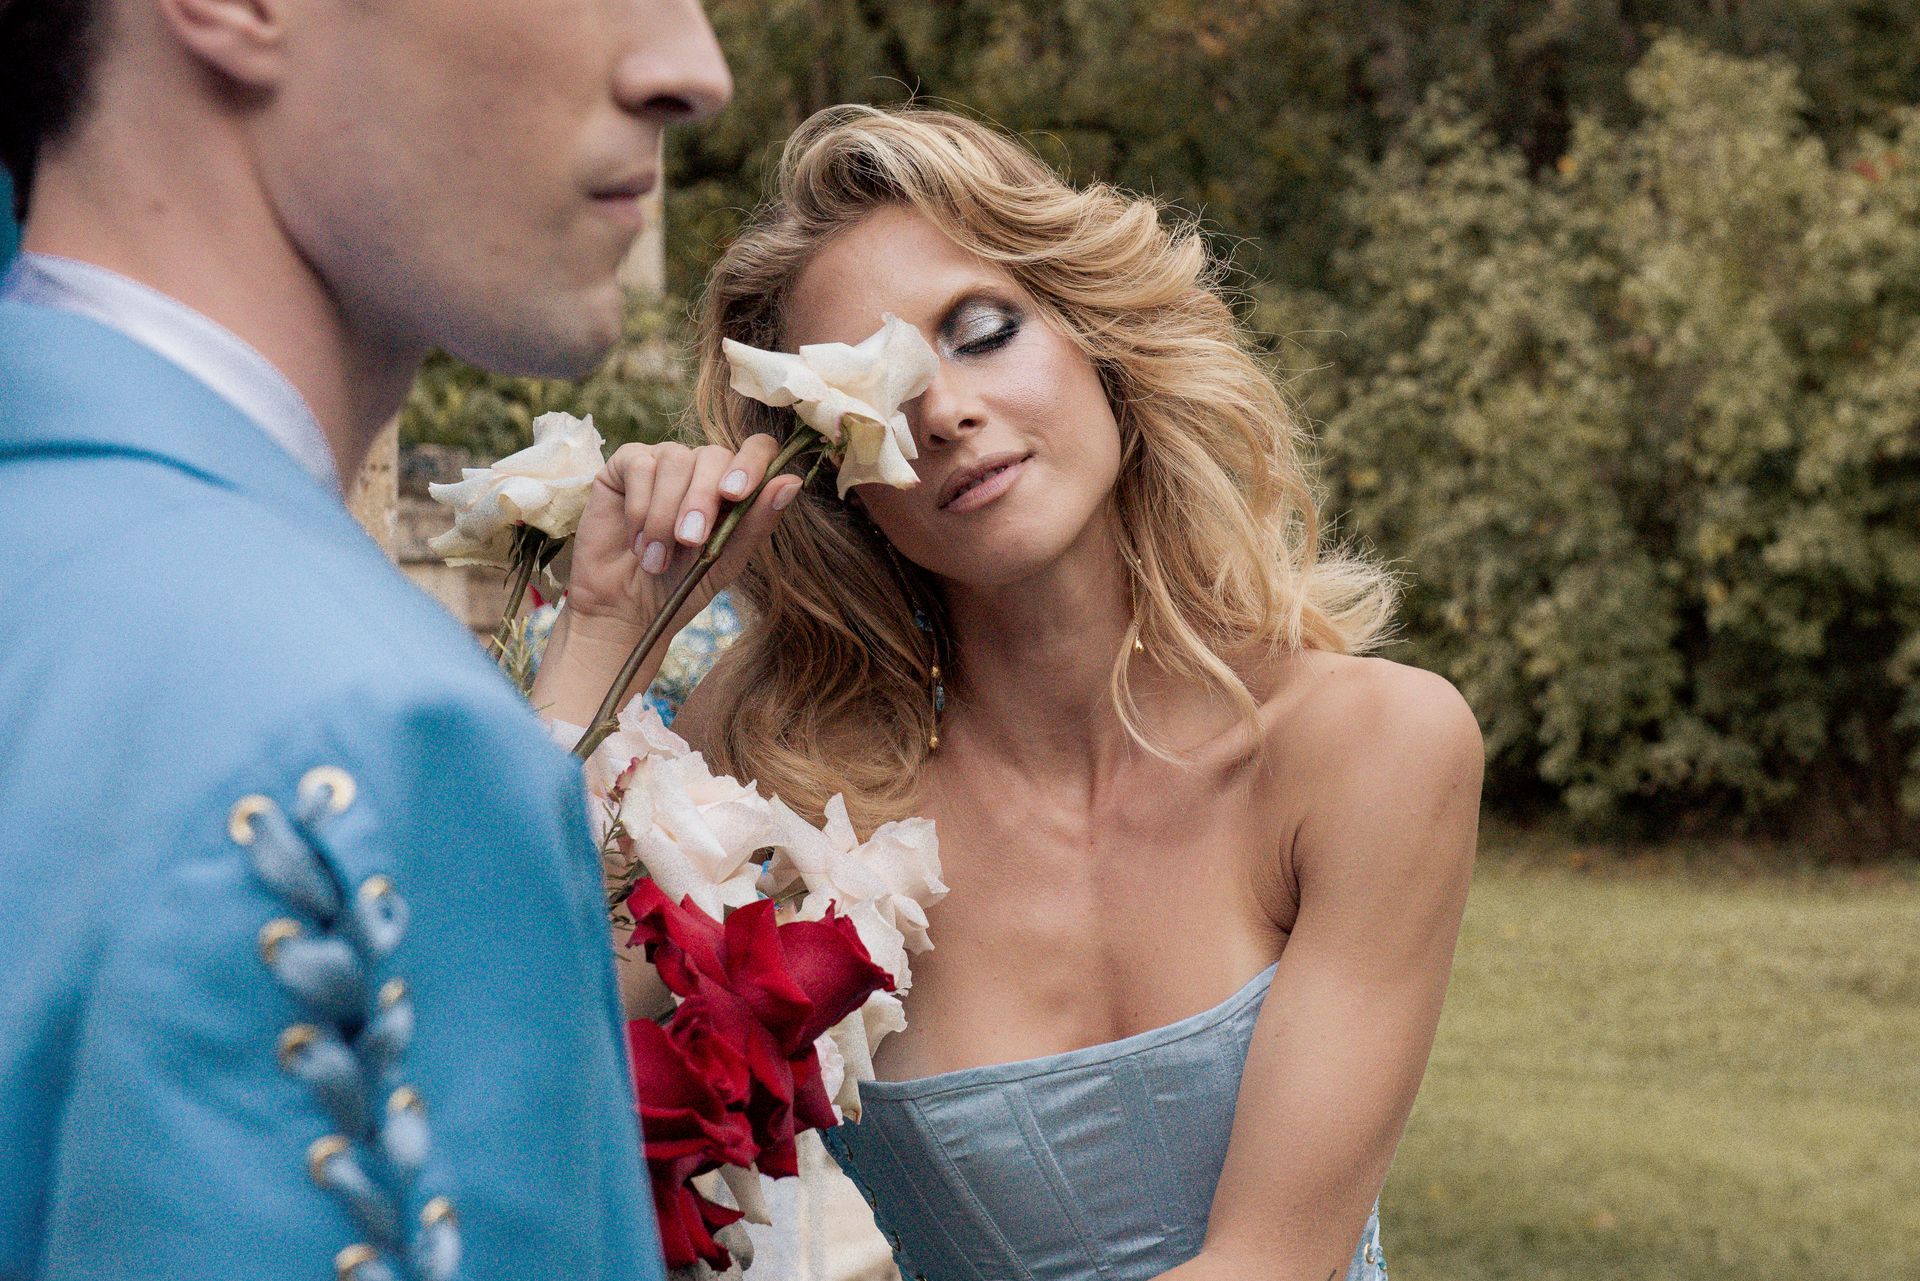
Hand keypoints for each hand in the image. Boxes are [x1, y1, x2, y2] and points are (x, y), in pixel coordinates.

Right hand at [531, 435, 802, 726]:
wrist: (626, 609)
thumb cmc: (680, 585)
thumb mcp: (725, 560)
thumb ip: (756, 521)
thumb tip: (792, 482)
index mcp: (733, 484)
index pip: (757, 449)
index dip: (751, 463)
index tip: (736, 494)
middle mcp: (700, 467)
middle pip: (714, 455)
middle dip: (702, 500)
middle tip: (690, 541)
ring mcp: (662, 461)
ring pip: (674, 460)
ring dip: (665, 514)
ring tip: (656, 558)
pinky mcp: (626, 465)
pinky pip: (639, 466)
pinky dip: (640, 508)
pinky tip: (636, 541)